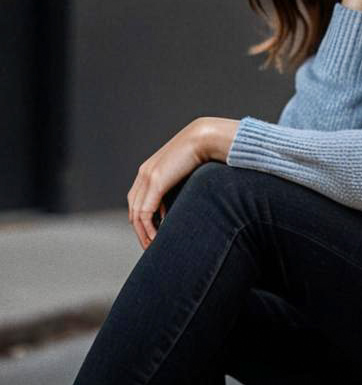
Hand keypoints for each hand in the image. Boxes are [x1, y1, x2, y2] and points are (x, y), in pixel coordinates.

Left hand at [127, 117, 237, 249]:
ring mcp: (147, 177)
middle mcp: (144, 173)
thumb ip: (179, 186)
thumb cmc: (203, 153)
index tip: (153, 233)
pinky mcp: (154, 182)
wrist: (204, 138)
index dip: (143, 218)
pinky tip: (157, 238)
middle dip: (140, 229)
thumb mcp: (186, 172)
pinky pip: (144, 212)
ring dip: (143, 233)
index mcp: (150, 170)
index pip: (138, 200)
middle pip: (134, 208)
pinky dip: (148, 228)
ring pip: (136, 213)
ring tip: (153, 246)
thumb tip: (182, 204)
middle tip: (150, 245)